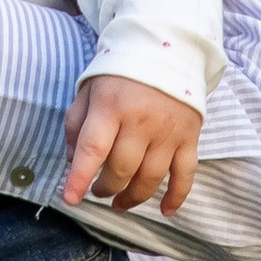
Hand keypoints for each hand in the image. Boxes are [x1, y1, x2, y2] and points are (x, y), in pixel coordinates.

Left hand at [64, 74, 201, 217]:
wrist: (167, 50)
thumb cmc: (120, 74)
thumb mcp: (89, 90)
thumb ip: (76, 125)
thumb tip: (72, 162)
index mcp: (111, 106)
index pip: (93, 148)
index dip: (80, 177)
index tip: (71, 198)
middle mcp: (141, 120)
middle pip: (122, 170)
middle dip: (105, 188)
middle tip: (99, 191)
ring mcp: (168, 131)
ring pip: (150, 178)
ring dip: (133, 198)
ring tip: (120, 203)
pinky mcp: (189, 136)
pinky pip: (186, 174)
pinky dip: (176, 196)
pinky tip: (165, 211)